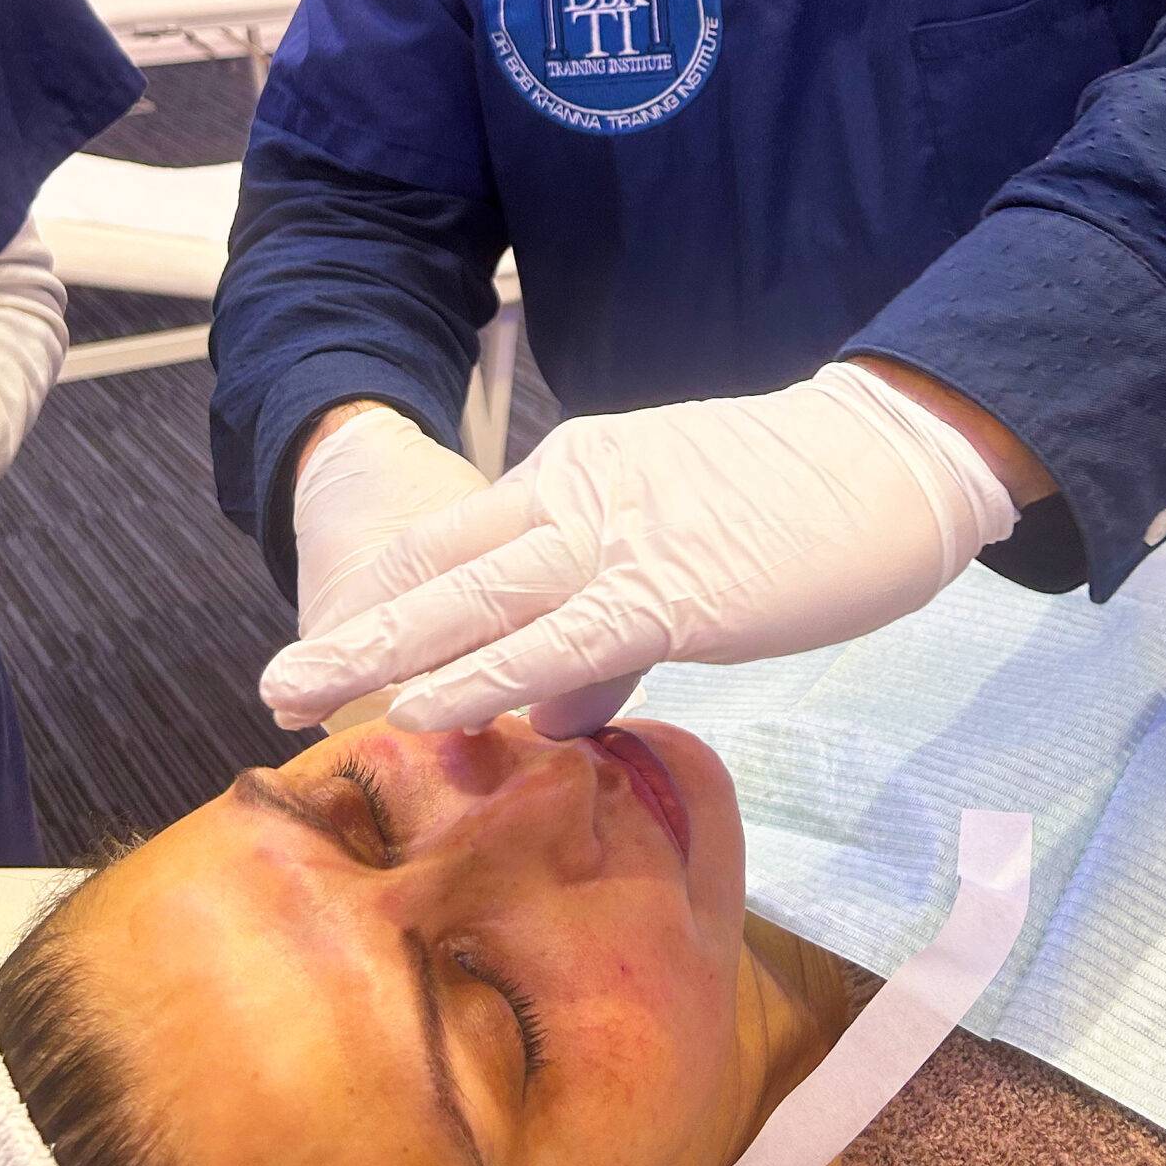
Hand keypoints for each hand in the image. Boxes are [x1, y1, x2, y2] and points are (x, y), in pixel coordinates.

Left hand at [261, 362, 1018, 736]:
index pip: (460, 538)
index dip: (389, 596)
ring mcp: (618, 537)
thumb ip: (611, 630)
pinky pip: (553, 640)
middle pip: (440, 566)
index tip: (332, 644)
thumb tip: (545, 713)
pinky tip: (418, 707)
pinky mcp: (668, 588)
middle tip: (274, 686)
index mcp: (582, 473)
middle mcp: (578, 493)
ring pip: (472, 601)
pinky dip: (477, 675)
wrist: (891, 453)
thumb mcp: (690, 553)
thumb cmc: (807, 501)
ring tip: (300, 696)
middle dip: (354, 628)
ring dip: (379, 651)